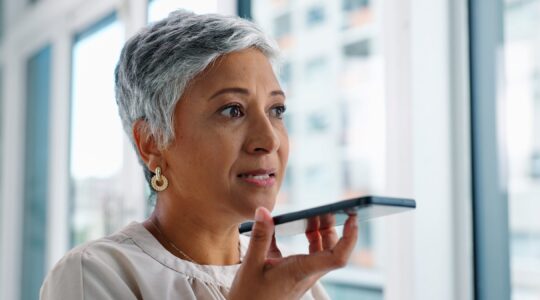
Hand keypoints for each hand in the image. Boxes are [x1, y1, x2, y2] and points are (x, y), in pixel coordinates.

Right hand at [228, 207, 357, 299]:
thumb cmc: (249, 296)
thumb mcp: (251, 265)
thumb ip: (260, 236)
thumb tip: (264, 212)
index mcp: (300, 271)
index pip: (336, 257)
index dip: (349, 238)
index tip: (353, 218)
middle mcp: (307, 274)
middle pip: (333, 250)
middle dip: (333, 227)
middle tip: (328, 208)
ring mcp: (303, 275)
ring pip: (323, 252)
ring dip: (321, 232)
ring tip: (312, 215)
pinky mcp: (297, 276)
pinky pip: (311, 255)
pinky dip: (310, 239)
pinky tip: (297, 228)